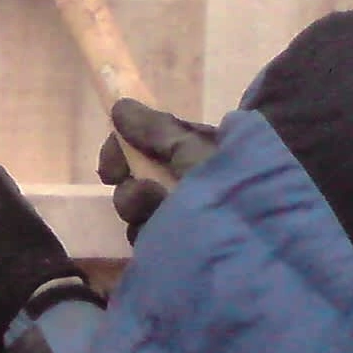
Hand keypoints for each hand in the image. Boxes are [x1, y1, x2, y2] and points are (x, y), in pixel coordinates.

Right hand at [97, 99, 218, 242]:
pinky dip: (147, 234)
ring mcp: (181, 214)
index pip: (148, 140)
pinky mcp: (175, 245)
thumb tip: (120, 105)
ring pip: (136, 207)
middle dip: (133, 187)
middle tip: (145, 194)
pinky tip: (161, 238)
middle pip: (137, 176)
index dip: (123, 149)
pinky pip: (143, 234)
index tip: (110, 168)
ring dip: (139, 210)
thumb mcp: (192, 149)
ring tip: (159, 217)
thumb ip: (155, 129)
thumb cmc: (221, 188)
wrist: (243, 248)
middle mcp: (188, 180)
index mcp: (197, 152)